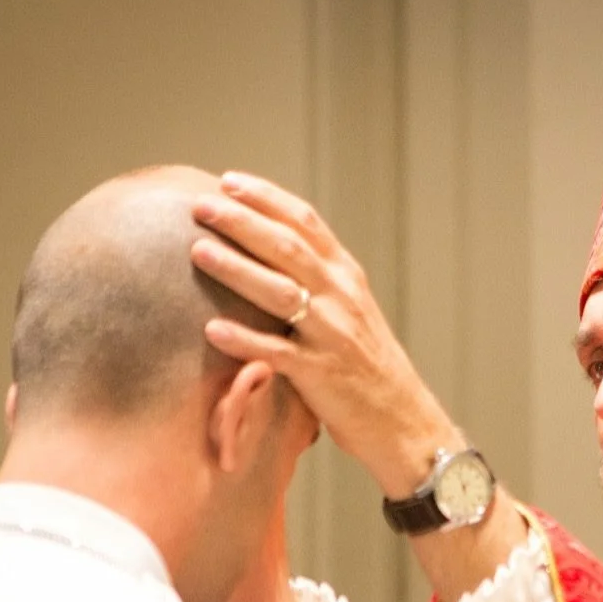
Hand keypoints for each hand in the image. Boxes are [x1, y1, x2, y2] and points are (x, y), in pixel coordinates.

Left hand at [189, 171, 453, 495]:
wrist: (404, 420)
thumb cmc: (366, 366)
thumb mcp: (350, 310)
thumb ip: (316, 280)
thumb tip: (267, 250)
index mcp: (347, 276)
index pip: (306, 223)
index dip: (267, 199)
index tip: (229, 182)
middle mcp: (342, 297)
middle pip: (288, 248)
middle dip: (242, 223)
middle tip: (202, 206)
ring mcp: (333, 335)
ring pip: (281, 292)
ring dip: (237, 269)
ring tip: (198, 251)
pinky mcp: (322, 375)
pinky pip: (278, 353)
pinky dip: (245, 340)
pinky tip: (212, 330)